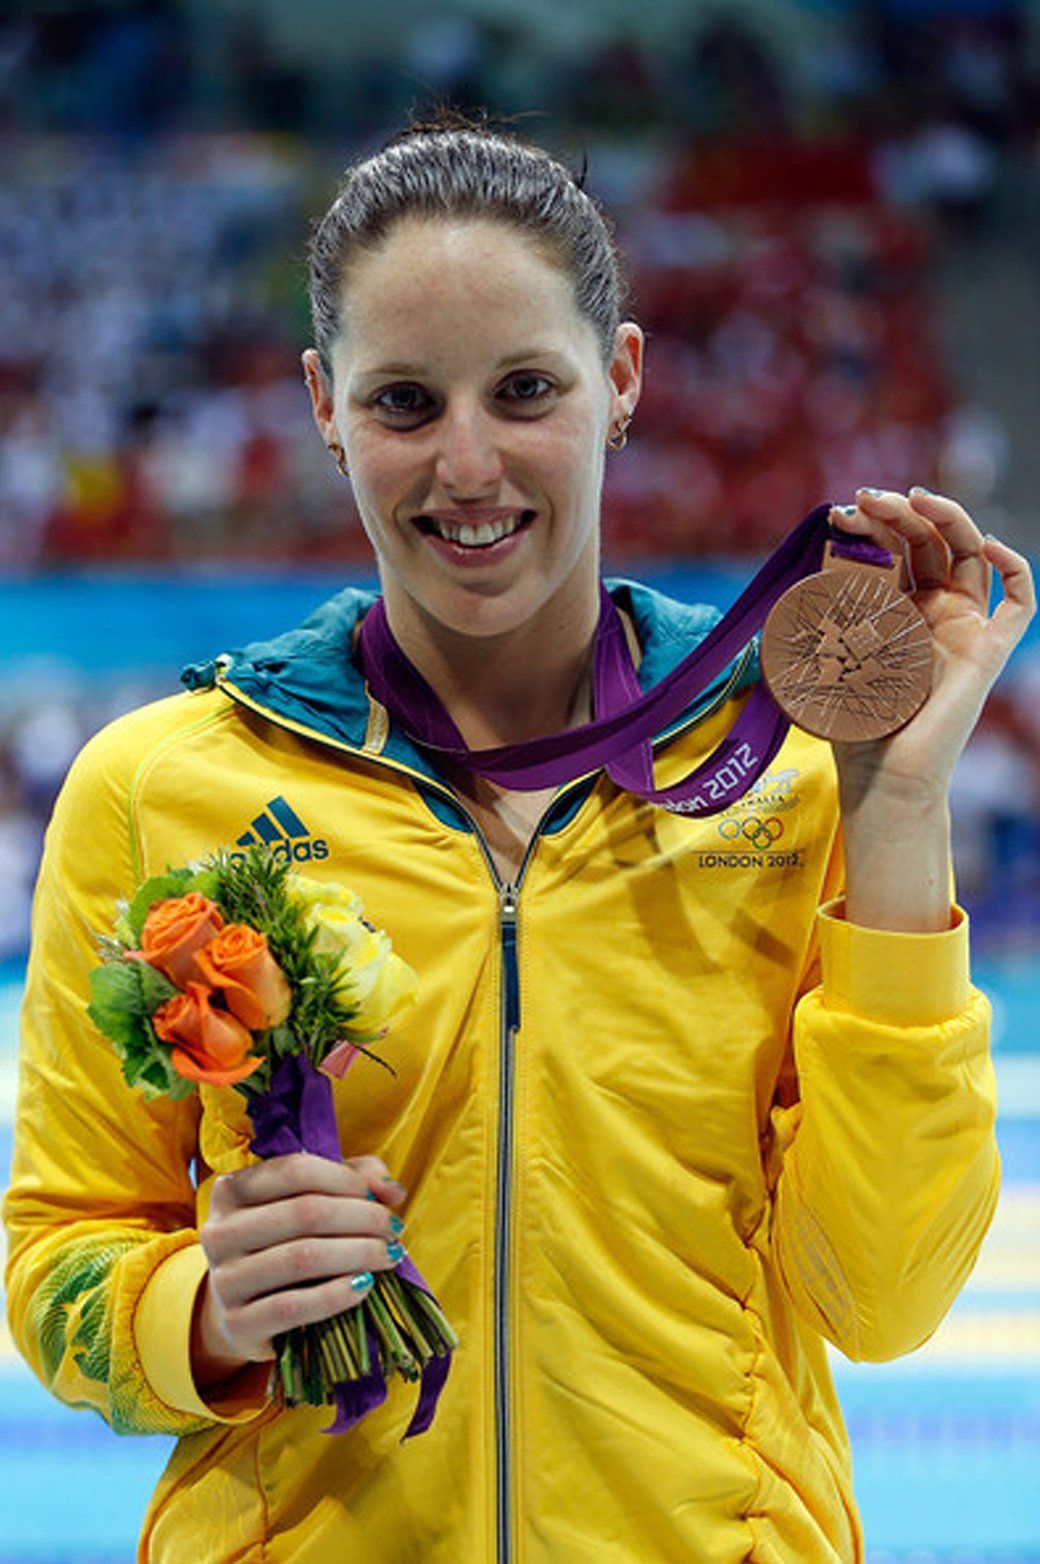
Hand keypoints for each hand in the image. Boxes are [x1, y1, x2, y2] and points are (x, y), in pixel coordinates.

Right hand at [193, 1152, 405, 1387]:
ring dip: (359, 1254)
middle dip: (363, 1218)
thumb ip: (354, 1179)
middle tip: (394, 1230)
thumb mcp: (311, 1199)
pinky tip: (364, 1286)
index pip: (296, 1171)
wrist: (242, 1313)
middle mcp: (219, 1231)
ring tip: (389, 1256)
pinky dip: (336, 1295)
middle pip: (305, 1212)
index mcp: (230, 1189)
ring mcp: (223, 1280)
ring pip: (302, 1257)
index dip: (346, 1180)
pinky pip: (293, 1306)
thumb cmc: (284, 1244)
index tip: (380, 1198)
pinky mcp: (236, 1324)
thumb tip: (392, 1191)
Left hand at [826, 486, 1034, 929]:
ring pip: (970, 554)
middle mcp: (935, 614)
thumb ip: (813, 628)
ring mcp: (965, 629)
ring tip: (914, 499)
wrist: (882, 781)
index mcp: (896, 614)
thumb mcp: (823, 665)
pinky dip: (1014, 565)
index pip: (893, 551)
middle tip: (869, 497)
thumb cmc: (851, 731)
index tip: (838, 513)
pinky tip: (988, 541)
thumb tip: (784, 593)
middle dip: (901, 513)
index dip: (872, 526)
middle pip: (930, 542)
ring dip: (948, 518)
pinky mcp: (988, 652)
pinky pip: (1019, 603)